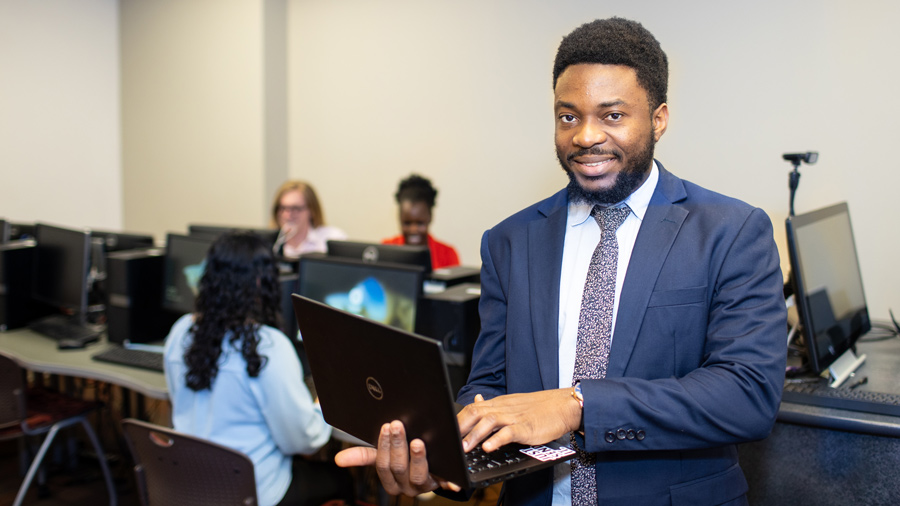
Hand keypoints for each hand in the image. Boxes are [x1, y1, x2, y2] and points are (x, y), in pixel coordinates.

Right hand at [334, 421, 460, 495]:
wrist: (438, 461)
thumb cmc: (406, 454)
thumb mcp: (385, 453)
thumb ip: (364, 455)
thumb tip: (338, 460)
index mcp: (390, 479)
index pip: (382, 465)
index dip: (383, 446)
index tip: (386, 427)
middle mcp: (406, 486)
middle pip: (398, 468)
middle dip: (397, 446)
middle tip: (398, 425)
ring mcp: (424, 485)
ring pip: (417, 476)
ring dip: (417, 459)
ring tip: (418, 442)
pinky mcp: (444, 483)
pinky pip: (446, 481)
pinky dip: (448, 478)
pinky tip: (449, 472)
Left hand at [458, 390, 581, 452]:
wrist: (564, 405)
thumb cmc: (539, 407)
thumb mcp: (512, 403)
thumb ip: (493, 405)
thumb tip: (476, 400)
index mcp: (499, 403)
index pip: (472, 407)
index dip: (458, 419)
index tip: (447, 432)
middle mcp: (504, 408)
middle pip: (476, 412)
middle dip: (461, 427)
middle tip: (449, 441)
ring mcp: (515, 417)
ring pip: (489, 421)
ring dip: (474, 434)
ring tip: (464, 447)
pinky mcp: (527, 427)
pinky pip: (509, 432)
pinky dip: (497, 439)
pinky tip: (489, 447)